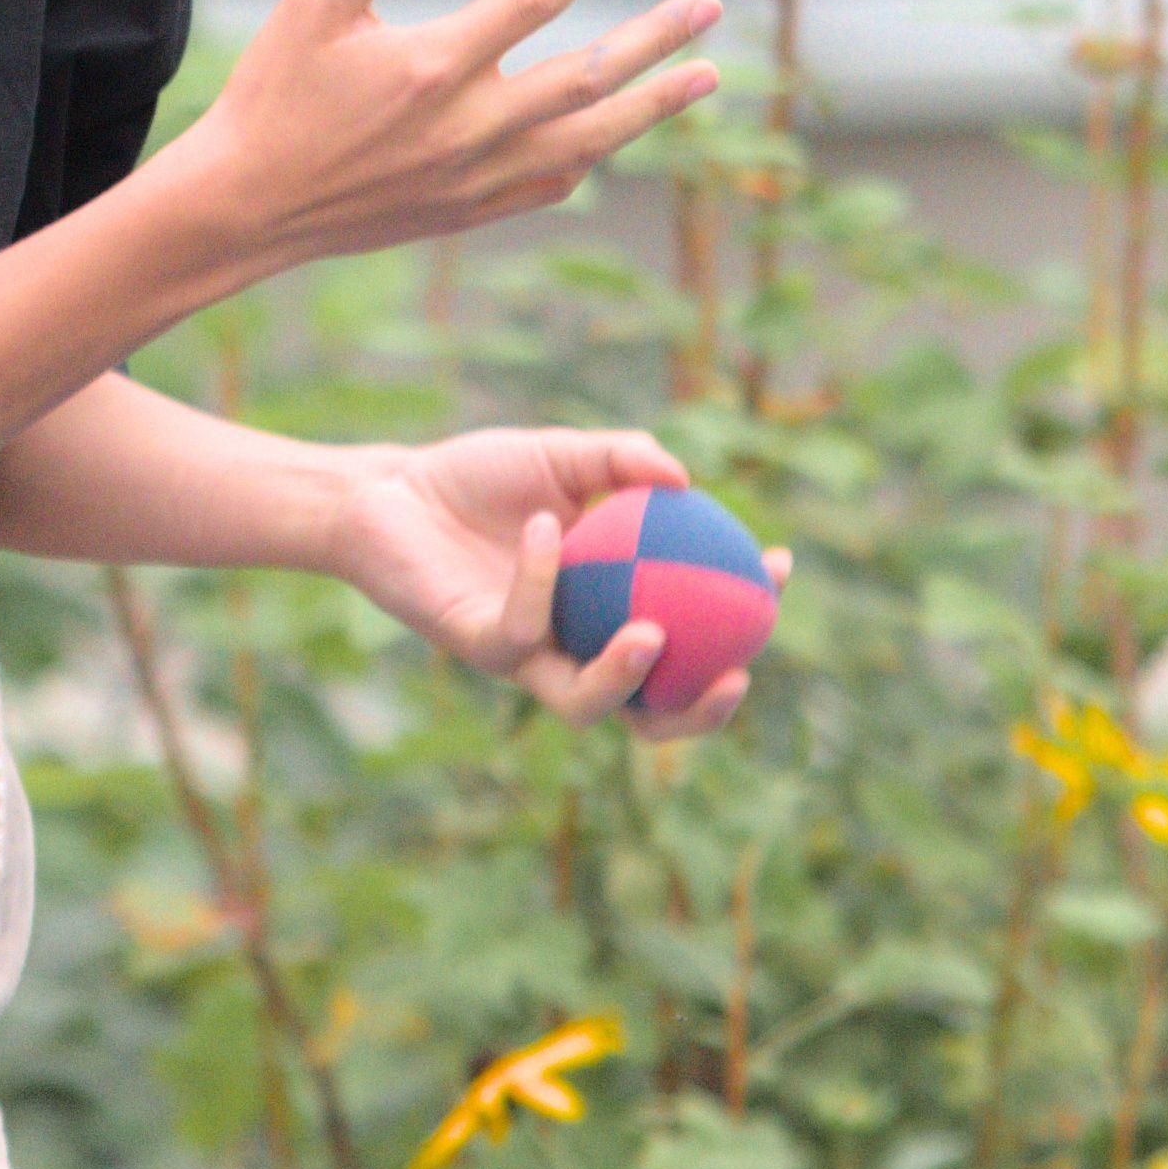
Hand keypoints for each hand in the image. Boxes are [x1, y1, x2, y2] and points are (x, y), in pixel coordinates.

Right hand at [190, 0, 721, 276]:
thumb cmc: (274, 97)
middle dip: (659, 37)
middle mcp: (470, 127)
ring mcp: (476, 178)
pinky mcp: (468, 213)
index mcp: (435, 66)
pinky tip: (614, 138)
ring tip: (706, 77)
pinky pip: (552, 186)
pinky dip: (593, 156)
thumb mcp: (311, 7)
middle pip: (590, 75)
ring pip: (591, 139)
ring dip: (654, 104)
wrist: (245, 209)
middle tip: (712, 2)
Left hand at [325, 426, 791, 741]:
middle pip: (650, 712)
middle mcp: (571, 647)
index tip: (778, 570)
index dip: (743, 618)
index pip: (690, 635)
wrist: (389, 490)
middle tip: (737, 673)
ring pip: (583, 703)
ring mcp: (524, 656)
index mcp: (607, 609)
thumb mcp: (558, 455)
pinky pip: (520, 628)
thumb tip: (685, 478)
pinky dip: (539, 576)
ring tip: (651, 635)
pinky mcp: (476, 645)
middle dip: (700, 712)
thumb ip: (619, 459)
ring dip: (623, 680)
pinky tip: (549, 527)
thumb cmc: (476, 477)